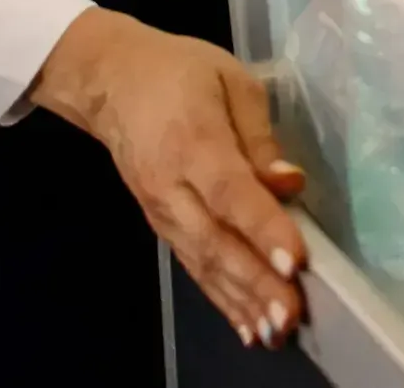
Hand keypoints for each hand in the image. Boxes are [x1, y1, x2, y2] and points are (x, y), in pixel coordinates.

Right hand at [30, 8, 307, 347]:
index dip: (263, 228)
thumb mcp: (231, 81)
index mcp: (192, 141)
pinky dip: (220, 298)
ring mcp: (161, 211)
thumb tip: (290, 181)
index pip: (231, 192)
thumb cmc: (179, 72)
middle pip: (216, 240)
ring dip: (241, 300)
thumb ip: (260, 136)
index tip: (294, 261)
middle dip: (256, 282)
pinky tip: (247, 325)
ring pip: (204, 262)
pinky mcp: (160, 225)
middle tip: (291, 314)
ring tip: (275, 330)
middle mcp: (172, 186)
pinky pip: (194, 266)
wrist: (110, 82)